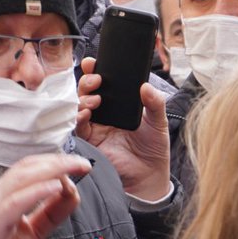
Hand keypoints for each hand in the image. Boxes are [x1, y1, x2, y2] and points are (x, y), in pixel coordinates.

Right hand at [0, 154, 89, 238]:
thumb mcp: (33, 231)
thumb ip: (52, 212)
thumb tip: (73, 192)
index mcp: (1, 194)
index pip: (29, 167)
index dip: (55, 161)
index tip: (80, 164)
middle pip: (28, 167)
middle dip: (59, 162)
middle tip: (83, 163)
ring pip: (22, 178)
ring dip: (52, 170)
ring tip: (73, 169)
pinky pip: (16, 203)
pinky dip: (37, 192)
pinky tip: (56, 187)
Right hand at [76, 57, 171, 201]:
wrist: (149, 176)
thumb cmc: (153, 149)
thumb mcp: (158, 122)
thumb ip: (155, 104)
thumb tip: (146, 86)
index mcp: (120, 105)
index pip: (105, 84)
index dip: (96, 71)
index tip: (94, 62)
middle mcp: (105, 113)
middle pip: (88, 91)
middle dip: (88, 81)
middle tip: (96, 79)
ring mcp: (96, 126)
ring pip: (79, 106)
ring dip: (83, 98)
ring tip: (96, 100)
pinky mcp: (90, 141)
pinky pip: (79, 126)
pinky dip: (79, 117)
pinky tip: (86, 113)